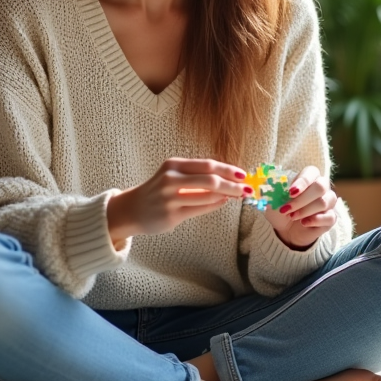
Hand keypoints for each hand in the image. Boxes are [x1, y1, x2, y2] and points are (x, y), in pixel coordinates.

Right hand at [107, 158, 250, 245]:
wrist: (132, 209)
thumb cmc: (159, 190)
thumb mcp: (173, 175)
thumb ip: (197, 175)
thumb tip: (228, 178)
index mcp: (173, 165)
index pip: (207, 165)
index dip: (228, 169)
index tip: (243, 174)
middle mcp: (171, 179)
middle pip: (211, 180)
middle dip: (233, 185)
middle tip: (248, 189)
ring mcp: (170, 198)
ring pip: (208, 195)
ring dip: (227, 196)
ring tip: (237, 196)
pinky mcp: (171, 215)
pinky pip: (201, 209)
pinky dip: (215, 205)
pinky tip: (222, 203)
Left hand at [263, 164, 337, 249]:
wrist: (285, 230)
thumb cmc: (280, 210)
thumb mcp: (273, 201)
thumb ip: (275, 192)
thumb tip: (277, 187)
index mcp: (308, 178)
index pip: (311, 172)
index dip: (302, 182)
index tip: (290, 193)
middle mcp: (321, 188)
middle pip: (320, 186)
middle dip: (302, 199)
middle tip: (287, 209)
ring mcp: (328, 203)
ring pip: (324, 202)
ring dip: (305, 210)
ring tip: (292, 216)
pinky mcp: (330, 218)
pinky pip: (330, 217)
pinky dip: (315, 220)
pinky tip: (304, 223)